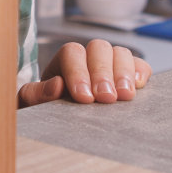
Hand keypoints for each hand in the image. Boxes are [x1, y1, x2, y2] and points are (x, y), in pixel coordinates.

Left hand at [18, 39, 151, 106]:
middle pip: (99, 48)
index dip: (78, 72)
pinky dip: (140, 72)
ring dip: (124, 72)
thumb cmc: (44, 111)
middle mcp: (88, 58)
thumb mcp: (30, 105)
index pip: (72, 53)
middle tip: (106, 97)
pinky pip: (139, 65)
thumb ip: (36, 94)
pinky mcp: (129, 77)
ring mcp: (110, 65)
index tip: (84, 97)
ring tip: (124, 96)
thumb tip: (57, 85)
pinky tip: (138, 86)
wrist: (60, 123)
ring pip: (120, 53)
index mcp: (63, 61)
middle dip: (103, 73)